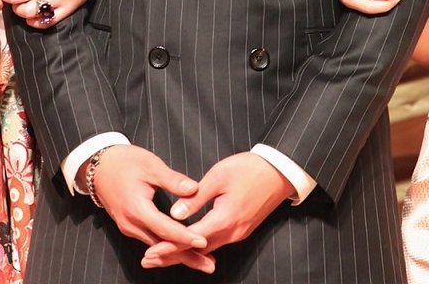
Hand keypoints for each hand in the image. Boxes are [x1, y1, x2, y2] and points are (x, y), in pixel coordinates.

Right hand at [84, 145, 213, 273]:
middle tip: (209, 265)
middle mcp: (132, 224)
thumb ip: (173, 180)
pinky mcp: (130, 226)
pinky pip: (151, 240)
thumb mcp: (151, 165)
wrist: (99, 167)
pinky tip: (181, 249)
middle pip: (162, 246)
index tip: (204, 242)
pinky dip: (167, 247)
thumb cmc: (125, 162)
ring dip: (178, 254)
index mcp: (137, 209)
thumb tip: (195, 189)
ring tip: (201, 261)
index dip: (185, 237)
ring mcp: (129, 227)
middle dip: (186, 256)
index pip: (165, 229)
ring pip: (157, 246)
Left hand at [142, 152, 293, 270]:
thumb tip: (174, 213)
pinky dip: (199, 247)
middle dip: (172, 256)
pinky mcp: (242, 229)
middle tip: (148, 260)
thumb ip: (196, 197)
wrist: (279, 172)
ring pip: (207, 249)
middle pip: (196, 250)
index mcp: (224, 219)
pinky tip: (189, 246)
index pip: (189, 239)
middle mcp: (231, 232)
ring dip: (185, 253)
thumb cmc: (249, 169)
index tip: (150, 253)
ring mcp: (238, 232)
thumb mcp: (219, 176)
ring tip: (162, 255)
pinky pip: (217, 242)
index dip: (168, 247)